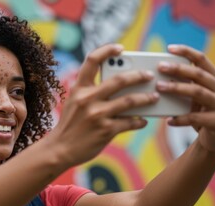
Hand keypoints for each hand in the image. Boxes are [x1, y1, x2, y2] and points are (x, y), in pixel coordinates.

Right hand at [49, 44, 158, 166]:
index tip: (120, 48)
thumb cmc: (70, 124)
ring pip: (129, 101)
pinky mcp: (105, 130)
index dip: (107, 50)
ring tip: (154, 97)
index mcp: (79, 88)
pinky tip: (143, 121)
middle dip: (138, 76)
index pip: (92, 60)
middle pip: (119, 80)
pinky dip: (139, 121)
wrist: (60, 149)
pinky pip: (129, 122)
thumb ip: (91, 92)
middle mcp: (88, 99)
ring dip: (146, 98)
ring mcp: (97, 115)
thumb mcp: (75, 102)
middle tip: (149, 75)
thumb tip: (121, 85)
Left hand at [156, 44, 214, 154]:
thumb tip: (156, 76)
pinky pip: (196, 118)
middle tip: (160, 67)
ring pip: (198, 93)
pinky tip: (168, 120)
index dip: (186, 52)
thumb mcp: (192, 97)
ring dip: (177, 89)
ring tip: (159, 88)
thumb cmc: (199, 113)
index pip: (202, 60)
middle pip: (198, 74)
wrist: (214, 139)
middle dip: (178, 69)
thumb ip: (182, 85)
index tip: (169, 48)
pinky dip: (180, 118)